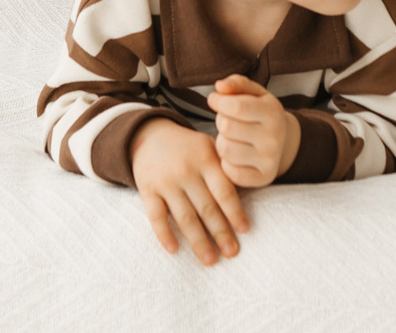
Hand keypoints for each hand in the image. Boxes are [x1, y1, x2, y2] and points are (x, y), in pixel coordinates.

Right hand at [129, 118, 249, 264]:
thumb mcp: (209, 148)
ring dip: (198, 241)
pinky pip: (156, 216)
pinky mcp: (147, 189)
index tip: (245, 230)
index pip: (224, 190)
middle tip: (232, 253)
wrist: (149, 136)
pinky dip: (164, 234)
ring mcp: (165, 181)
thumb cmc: (188, 149)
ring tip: (210, 260)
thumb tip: (248, 199)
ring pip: (184, 216)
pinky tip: (174, 250)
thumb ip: (225, 169)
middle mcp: (186, 170)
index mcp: (206, 159)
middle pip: (206, 207)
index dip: (235, 211)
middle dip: (221, 233)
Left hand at [209, 75, 299, 187]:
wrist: (285, 143)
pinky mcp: (263, 178)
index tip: (214, 100)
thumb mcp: (255, 94)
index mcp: (273, 112)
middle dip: (220, 121)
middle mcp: (274, 138)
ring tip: (231, 138)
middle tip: (227, 121)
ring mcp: (269, 160)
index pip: (237, 107)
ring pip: (225, 149)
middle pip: (227, 127)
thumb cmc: (262, 114)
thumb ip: (237, 83)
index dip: (219, 101)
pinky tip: (234, 155)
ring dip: (221, 142)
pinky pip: (230, 171)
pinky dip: (226, 162)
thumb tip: (219, 87)